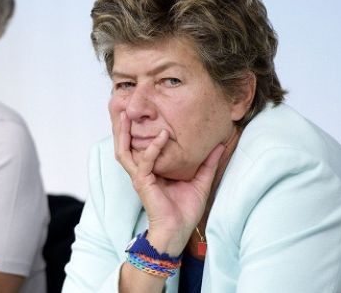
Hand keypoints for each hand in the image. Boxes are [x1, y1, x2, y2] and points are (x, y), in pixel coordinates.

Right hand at [114, 112, 223, 254]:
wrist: (178, 231)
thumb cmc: (185, 210)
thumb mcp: (200, 181)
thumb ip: (207, 163)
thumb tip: (220, 145)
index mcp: (150, 170)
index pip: (138, 146)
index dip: (135, 130)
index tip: (140, 113)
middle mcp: (141, 171)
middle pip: (123, 146)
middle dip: (121, 128)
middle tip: (124, 109)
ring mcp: (140, 177)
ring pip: (124, 151)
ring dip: (123, 134)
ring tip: (127, 116)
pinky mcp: (143, 183)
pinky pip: (145, 161)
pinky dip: (153, 147)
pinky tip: (162, 136)